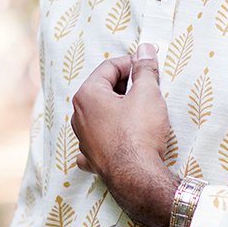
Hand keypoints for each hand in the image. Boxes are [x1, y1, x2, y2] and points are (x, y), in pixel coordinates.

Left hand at [70, 43, 176, 226]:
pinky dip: (109, 135)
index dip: (132, 64)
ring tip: (141, 112)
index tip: (149, 69)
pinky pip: (97, 140)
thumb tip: (145, 49)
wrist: (137, 177)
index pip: (110, 67)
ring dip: (119, 109)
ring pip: (101, 114)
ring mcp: (82, 139)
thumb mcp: (147, 93)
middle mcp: (78, 115)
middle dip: (126, 86)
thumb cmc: (140, 132)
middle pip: (103, 89)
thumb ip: (145, 69)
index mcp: (87, 95)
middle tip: (148, 90)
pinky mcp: (91, 159)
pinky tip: (120, 138)